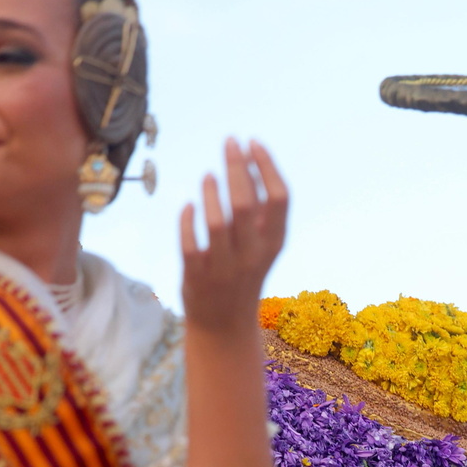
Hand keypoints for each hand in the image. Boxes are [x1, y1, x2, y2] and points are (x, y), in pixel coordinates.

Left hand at [180, 139, 288, 337]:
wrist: (224, 324)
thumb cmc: (243, 274)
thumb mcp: (261, 246)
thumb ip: (258, 211)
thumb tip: (250, 164)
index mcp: (273, 243)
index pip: (278, 198)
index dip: (266, 167)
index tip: (252, 143)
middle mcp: (253, 255)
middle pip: (246, 203)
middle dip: (237, 167)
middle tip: (229, 141)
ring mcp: (225, 266)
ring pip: (218, 222)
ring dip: (211, 193)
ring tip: (208, 175)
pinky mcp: (197, 276)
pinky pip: (190, 243)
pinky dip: (188, 220)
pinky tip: (188, 205)